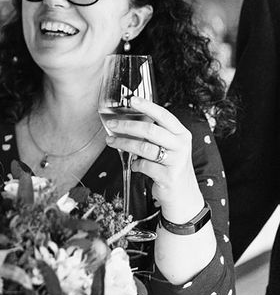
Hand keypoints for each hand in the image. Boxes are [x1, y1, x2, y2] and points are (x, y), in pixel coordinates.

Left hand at [104, 96, 202, 221]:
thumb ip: (154, 134)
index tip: (131, 99)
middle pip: (150, 130)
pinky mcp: (169, 177)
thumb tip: (126, 121)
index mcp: (181, 134)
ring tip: (111, 141)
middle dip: (127, 126)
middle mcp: (181, 145)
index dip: (147, 106)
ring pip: (143, 147)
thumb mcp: (168, 147)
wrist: (183, 195)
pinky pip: (144, 165)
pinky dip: (134, 164)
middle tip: (111, 124)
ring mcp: (176, 161)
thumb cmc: (170, 166)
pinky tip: (133, 165)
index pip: (164, 115)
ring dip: (123, 144)